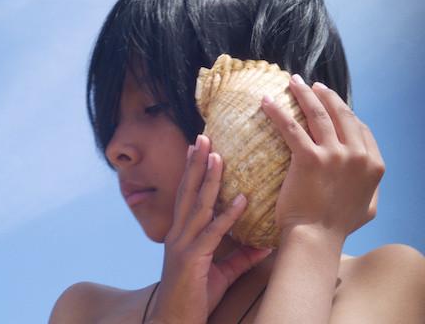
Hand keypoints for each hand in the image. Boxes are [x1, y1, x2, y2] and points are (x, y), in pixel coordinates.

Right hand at [147, 135, 271, 323]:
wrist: (175, 320)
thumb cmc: (195, 297)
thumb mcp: (222, 272)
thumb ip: (241, 255)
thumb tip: (266, 243)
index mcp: (182, 234)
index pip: (187, 195)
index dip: (192, 170)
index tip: (199, 147)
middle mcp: (179, 233)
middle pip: (188, 191)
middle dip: (195, 163)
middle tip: (202, 136)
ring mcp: (184, 244)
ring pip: (198, 205)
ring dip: (208, 179)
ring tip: (217, 155)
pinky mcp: (193, 259)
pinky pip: (213, 233)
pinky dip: (228, 215)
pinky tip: (242, 199)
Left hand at [261, 75, 384, 240]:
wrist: (316, 237)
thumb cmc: (337, 227)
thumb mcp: (368, 206)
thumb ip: (369, 186)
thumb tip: (365, 172)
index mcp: (374, 165)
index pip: (360, 128)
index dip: (344, 112)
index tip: (330, 104)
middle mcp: (358, 155)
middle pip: (341, 114)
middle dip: (326, 95)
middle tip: (311, 85)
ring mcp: (335, 155)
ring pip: (317, 114)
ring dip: (303, 93)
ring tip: (292, 82)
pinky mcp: (309, 158)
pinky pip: (291, 127)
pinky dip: (277, 111)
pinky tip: (266, 101)